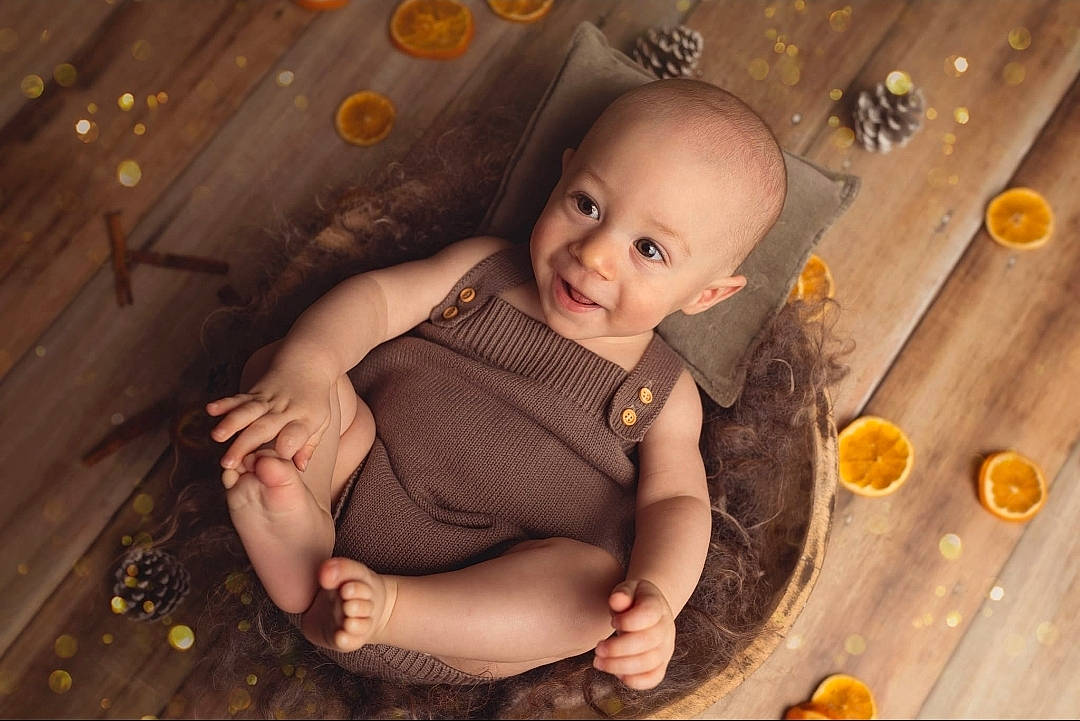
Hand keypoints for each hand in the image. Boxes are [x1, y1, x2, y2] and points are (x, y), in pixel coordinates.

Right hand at [206, 363, 336, 484]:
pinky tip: (210, 409)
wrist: (306, 362)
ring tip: (217, 436)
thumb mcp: (321, 422)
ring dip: (231, 423)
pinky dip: (225, 403)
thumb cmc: (314, 400)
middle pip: (264, 428)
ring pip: (248, 412)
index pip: (295, 435)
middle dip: (245, 445)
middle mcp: (284, 410)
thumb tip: (300, 467)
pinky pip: (239, 398)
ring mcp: (268, 400)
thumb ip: (309, 445)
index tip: (276, 460)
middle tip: (228, 463)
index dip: (287, 447)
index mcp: (304, 420)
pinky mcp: (255, 392)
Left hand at [592, 579, 675, 689]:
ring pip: (649, 663)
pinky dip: (633, 680)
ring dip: (620, 665)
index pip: (648, 614)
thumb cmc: (633, 601)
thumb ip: (622, 594)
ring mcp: (666, 649)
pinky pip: (653, 678)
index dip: (627, 621)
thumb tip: (616, 600)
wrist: (650, 611)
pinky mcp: (661, 665)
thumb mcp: (627, 590)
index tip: (613, 622)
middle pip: (648, 642)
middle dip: (618, 648)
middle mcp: (666, 629)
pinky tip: (616, 672)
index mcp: (658, 606)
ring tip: (599, 662)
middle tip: (598, 648)